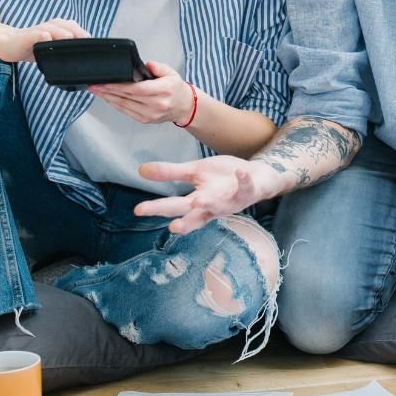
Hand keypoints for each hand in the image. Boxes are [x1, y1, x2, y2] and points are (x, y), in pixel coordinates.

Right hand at [0, 18, 89, 62]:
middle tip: (87, 42)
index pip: (77, 29)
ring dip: (62, 32)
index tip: (95, 47)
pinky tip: (45, 37)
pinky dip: (41, 34)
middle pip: (68, 26)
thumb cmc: (34, 47)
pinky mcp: (27, 35)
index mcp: (60, 28)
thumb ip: (68, 50)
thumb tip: (86, 60)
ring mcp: (39, 30)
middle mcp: (51, 26)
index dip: (86, 37)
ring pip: (53, 27)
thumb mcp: (54, 49)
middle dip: (78, 33)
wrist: (9, 44)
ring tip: (69, 37)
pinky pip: (35, 33)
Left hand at [88, 61, 193, 125]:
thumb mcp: (171, 72)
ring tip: (96, 91)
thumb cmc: (176, 89)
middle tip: (94, 85)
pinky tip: (107, 98)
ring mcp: (150, 114)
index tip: (105, 82)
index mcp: (164, 90)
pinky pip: (126, 112)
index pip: (137, 89)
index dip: (118, 86)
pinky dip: (115, 104)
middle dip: (108, 91)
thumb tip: (143, 65)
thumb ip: (157, 67)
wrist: (184, 107)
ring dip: (108, 98)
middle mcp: (157, 104)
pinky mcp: (145, 120)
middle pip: (127, 97)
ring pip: (124, 106)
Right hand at [133, 155, 284, 233]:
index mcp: (199, 203)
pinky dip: (243, 180)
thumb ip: (170, 173)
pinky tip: (240, 171)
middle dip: (179, 218)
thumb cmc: (223, 179)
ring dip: (210, 205)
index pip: (176, 208)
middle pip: (192, 212)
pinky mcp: (248, 191)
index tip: (139, 210)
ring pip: (219, 207)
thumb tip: (141, 170)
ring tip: (198, 200)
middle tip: (168, 224)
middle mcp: (213, 206)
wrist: (257, 177)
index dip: (159, 210)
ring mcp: (231, 201)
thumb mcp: (195, 172)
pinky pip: (246, 187)